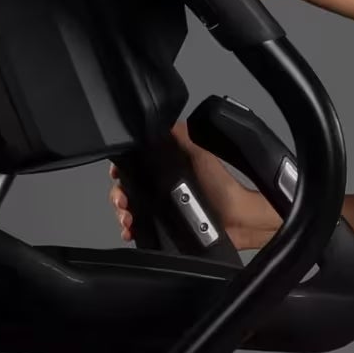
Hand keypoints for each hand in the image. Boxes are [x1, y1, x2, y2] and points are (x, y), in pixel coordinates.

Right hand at [108, 120, 281, 250]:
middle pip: (128, 189)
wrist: (235, 220)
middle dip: (118, 194)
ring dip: (122, 213)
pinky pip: (141, 229)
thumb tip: (166, 122)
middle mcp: (162, 188)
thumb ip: (184, 137)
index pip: (137, 166)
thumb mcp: (202, 154)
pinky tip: (130, 230)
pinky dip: (131, 230)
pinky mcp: (165, 228)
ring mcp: (162, 209)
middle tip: (122, 200)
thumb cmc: (222, 187)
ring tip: (127, 217)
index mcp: (168, 169)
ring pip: (131, 209)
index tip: (117, 173)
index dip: (123, 169)